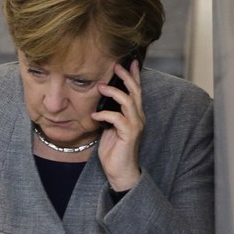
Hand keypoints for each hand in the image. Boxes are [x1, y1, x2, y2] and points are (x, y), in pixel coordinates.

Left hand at [92, 59, 144, 191]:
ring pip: (128, 101)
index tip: (129, 61)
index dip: (134, 76)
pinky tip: (94, 115)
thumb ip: (109, 114)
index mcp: (134, 115)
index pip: (136, 91)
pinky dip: (105, 114)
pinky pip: (117, 118)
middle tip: (116, 66)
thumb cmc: (114, 151)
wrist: (119, 172)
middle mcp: (138, 117)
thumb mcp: (110, 128)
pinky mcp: (129, 134)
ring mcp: (135, 125)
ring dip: (114, 92)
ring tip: (100, 87)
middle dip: (126, 77)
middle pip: (135, 91)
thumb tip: (100, 102)